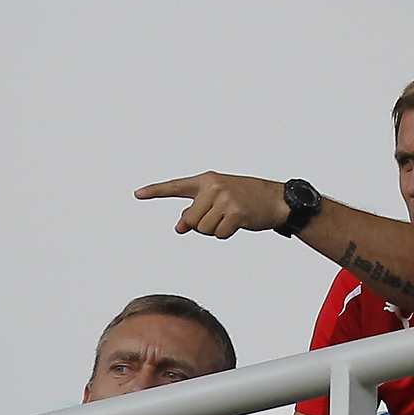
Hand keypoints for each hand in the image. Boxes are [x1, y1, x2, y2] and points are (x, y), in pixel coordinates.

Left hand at [135, 171, 289, 238]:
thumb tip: (179, 227)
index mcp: (206, 180)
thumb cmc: (245, 200)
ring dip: (215, 230)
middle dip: (202, 225)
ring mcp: (225, 199)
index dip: (155, 191)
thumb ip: (196, 210)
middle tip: (220, 217)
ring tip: (230, 218)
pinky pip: (219, 234)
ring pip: (204, 229)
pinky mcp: (236, 213)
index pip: (176, 187)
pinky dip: (227, 234)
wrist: (276, 199)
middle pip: (191, 220)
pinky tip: (238, 223)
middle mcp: (213, 187)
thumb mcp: (218, 200)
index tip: (137, 194)